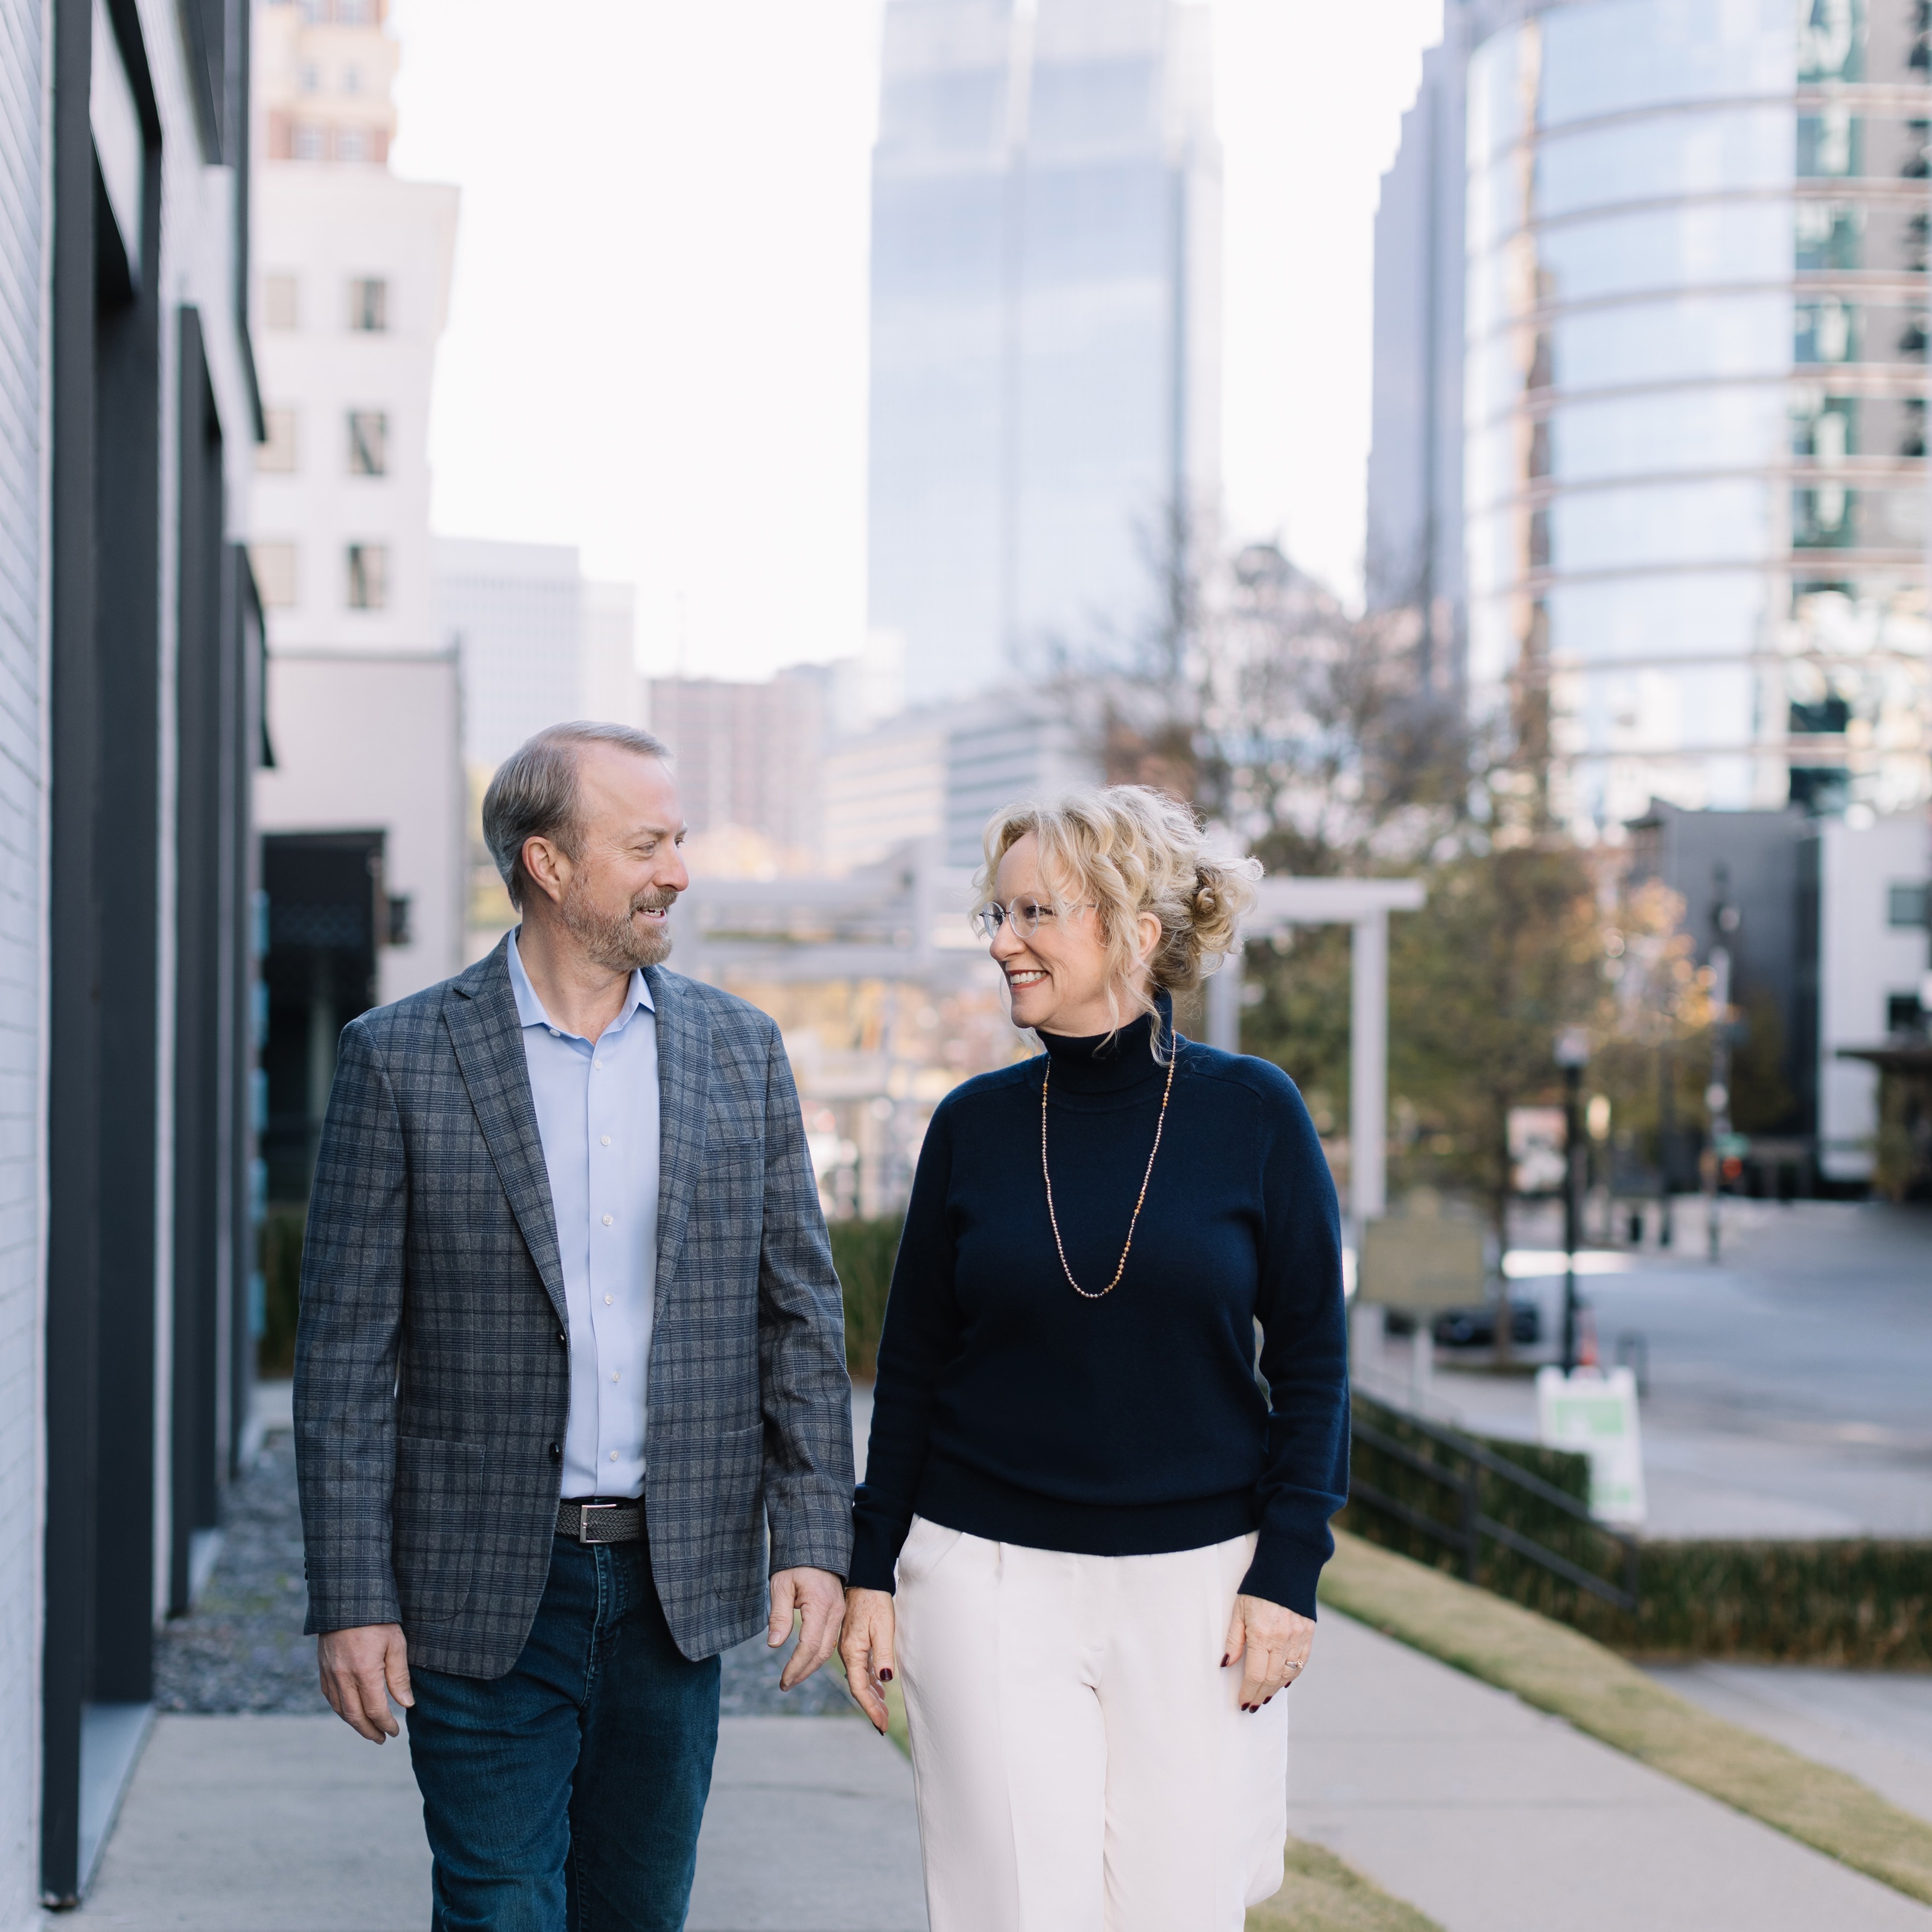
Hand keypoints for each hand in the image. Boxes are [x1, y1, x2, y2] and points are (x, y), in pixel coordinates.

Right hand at [318, 1623, 413, 1741]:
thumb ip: (399, 1676)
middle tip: (382, 1739)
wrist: (347, 1598)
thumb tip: (407, 1705)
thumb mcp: (396, 1643)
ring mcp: (329, 1673)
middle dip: (369, 1731)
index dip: (386, 1724)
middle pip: (355, 1716)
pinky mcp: (322, 1668)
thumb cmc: (378, 1618)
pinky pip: (330, 1697)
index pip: (375, 1710)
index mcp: (364, 1672)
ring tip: (368, 1730)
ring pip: (340, 1709)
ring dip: (354, 1724)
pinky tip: (350, 1712)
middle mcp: (343, 1677)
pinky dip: (341, 1710)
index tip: (395, 1731)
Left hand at [769, 1566, 843, 1690]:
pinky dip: (817, 1654)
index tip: (783, 1681)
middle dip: (803, 1671)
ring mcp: (840, 1613)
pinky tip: (805, 1661)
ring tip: (792, 1678)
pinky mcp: (838, 1613)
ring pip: (828, 1649)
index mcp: (821, 1605)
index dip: (796, 1666)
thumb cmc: (796, 1562)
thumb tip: (774, 1645)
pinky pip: (830, 1639)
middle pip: (822, 1652)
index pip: (810, 1645)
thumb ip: (779, 1615)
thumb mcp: (781, 1584)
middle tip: (785, 1684)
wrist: (818, 1546)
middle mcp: (835, 1612)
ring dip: (811, 1666)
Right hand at [837, 1587, 895, 1734]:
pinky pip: (862, 1667)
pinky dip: (870, 1680)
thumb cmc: (875, 1601)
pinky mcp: (856, 1641)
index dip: (871, 1708)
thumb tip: (885, 1680)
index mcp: (853, 1651)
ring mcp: (851, 1646)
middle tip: (883, 1723)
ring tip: (883, 1709)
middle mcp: (849, 1652)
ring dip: (872, 1695)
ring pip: (860, 1678)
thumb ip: (883, 1654)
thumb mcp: (883, 1627)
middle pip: (859, 1687)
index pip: (860, 1688)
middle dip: (871, 1706)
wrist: (865, 1580)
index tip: (881, 1725)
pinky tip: (879, 1685)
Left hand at [1222, 1593, 1313, 1711]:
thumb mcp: (1238, 1610)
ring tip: (1264, 1696)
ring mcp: (1299, 1637)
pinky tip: (1282, 1681)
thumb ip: (1234, 1640)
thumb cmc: (1258, 1587)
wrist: (1287, 1566)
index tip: (1242, 1702)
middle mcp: (1283, 1640)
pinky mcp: (1309, 1633)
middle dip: (1260, 1694)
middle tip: (1252, 1705)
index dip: (1248, 1692)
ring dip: (1275, 1688)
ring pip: (1288, 1674)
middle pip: (1271, 1679)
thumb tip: (1226, 1664)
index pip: (1255, 1675)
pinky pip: (1302, 1662)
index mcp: (1262, 1634)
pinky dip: (1292, 1675)